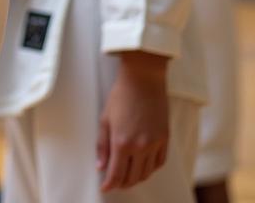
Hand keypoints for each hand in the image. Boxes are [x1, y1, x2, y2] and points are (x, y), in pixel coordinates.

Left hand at [96, 51, 169, 191]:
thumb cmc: (121, 96)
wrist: (144, 80)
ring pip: (147, 173)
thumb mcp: (105, 118)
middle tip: (115, 183)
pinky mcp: (165, 139)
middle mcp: (140, 147)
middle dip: (123, 183)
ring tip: (128, 177)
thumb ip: (102, 145)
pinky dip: (151, 169)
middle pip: (132, 177)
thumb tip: (101, 166)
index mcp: (121, 142)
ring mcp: (155, 144)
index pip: (116, 173)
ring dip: (137, 178)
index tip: (105, 188)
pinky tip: (144, 167)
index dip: (110, 184)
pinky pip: (159, 162)